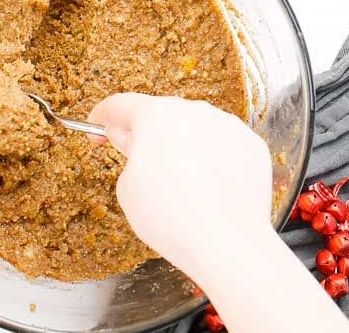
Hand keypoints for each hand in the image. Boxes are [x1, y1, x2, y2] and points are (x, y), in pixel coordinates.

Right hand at [88, 94, 272, 282]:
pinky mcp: (250, 145)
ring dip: (180, 146)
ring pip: (193, 128)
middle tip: (137, 162)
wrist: (228, 244)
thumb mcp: (127, 187)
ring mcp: (226, 126)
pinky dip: (210, 159)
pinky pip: (221, 145)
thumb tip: (132, 142)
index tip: (97, 127)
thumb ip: (127, 152)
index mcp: (156, 115)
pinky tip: (206, 187)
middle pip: (160, 115)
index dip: (102, 117)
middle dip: (145, 135)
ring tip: (178, 184)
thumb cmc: (171, 217)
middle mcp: (194, 111)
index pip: (119, 105)